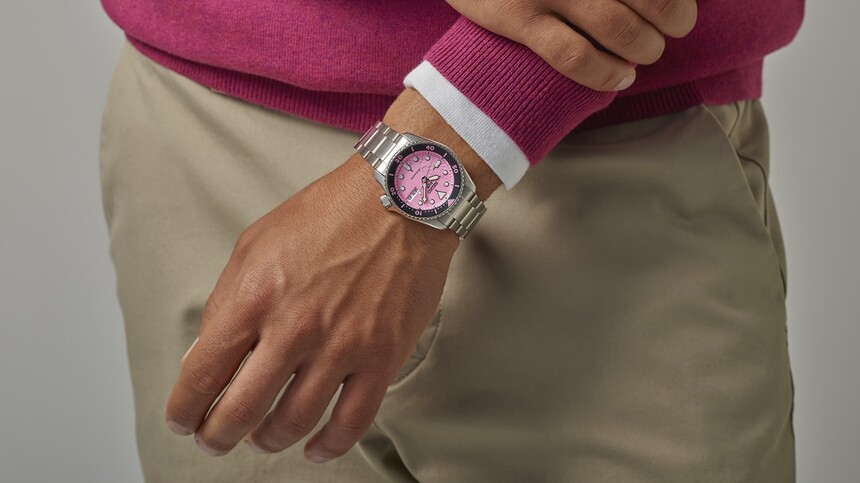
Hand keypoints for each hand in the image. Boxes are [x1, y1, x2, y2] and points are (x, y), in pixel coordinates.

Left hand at [164, 153, 459, 461]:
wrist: (399, 199)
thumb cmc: (328, 215)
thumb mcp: (255, 243)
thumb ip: (225, 302)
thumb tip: (201, 359)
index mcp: (255, 296)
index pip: (203, 374)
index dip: (185, 409)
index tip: (184, 419)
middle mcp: (294, 327)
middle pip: (241, 411)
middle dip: (218, 436)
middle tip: (216, 440)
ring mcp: (342, 346)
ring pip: (293, 423)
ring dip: (269, 440)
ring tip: (263, 437)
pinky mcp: (382, 357)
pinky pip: (352, 422)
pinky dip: (328, 446)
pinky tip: (315, 447)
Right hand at [445, 0, 697, 90]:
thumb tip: (657, 2)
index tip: (679, 9)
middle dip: (674, 18)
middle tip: (672, 29)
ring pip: (618, 27)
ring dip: (645, 48)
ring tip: (644, 54)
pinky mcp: (518, 18)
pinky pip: (574, 55)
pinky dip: (606, 73)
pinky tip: (619, 77)